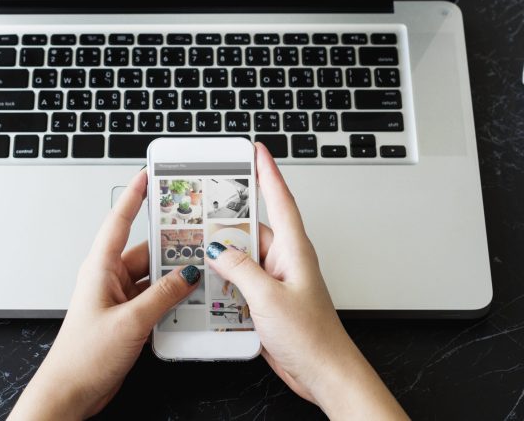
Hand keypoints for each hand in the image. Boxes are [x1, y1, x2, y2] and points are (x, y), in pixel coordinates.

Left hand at [10, 169, 198, 419]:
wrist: (70, 395)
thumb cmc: (83, 358)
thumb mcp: (130, 322)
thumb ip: (163, 295)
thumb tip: (188, 272)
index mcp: (101, 268)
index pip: (119, 221)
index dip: (134, 196)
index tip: (149, 176)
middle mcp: (109, 279)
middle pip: (147, 250)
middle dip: (172, 245)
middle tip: (199, 233)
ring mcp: (119, 298)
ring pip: (154, 276)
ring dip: (175, 277)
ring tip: (201, 272)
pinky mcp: (127, 317)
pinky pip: (155, 297)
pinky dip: (172, 298)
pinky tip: (189, 301)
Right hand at [207, 143, 408, 419]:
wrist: (323, 373)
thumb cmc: (312, 337)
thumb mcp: (269, 299)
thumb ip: (241, 270)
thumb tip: (219, 249)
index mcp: (293, 249)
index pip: (280, 199)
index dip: (268, 172)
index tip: (256, 149)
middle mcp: (285, 260)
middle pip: (250, 230)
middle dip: (226, 226)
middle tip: (200, 216)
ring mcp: (276, 280)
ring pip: (241, 259)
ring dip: (223, 262)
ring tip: (201, 262)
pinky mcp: (268, 300)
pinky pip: (240, 282)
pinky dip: (225, 285)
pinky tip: (211, 293)